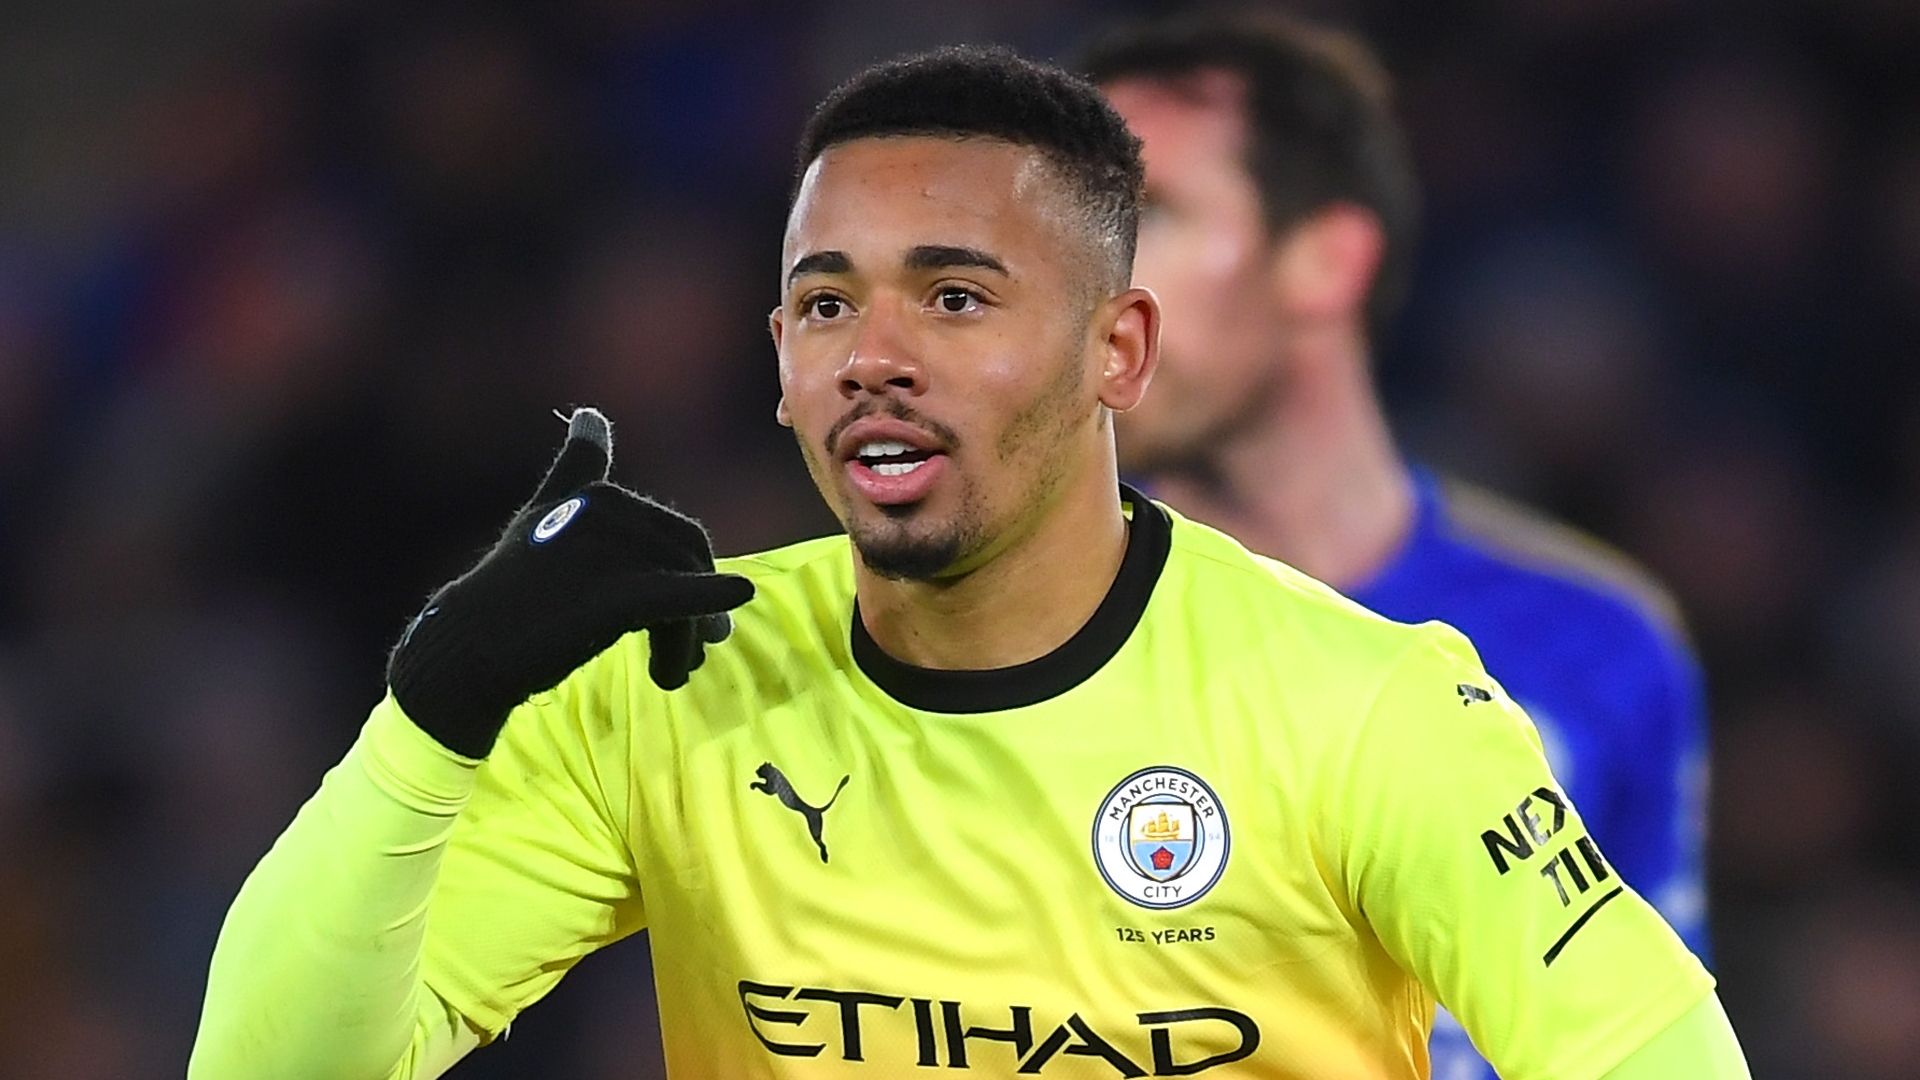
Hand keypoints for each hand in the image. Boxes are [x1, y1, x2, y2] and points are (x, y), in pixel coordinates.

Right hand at [387, 407, 753, 756]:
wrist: (470, 647)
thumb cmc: (512, 585)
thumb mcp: (542, 515)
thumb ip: (576, 467)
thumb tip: (592, 413)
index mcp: (601, 496)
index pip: (675, 537)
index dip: (693, 573)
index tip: (696, 610)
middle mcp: (608, 514)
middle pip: (686, 566)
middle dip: (698, 609)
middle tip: (695, 651)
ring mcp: (609, 554)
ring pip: (682, 591)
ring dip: (688, 637)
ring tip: (671, 673)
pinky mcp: (612, 596)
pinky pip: (675, 597)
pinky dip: (711, 596)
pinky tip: (740, 596)